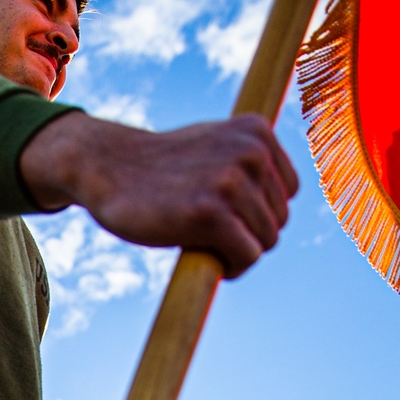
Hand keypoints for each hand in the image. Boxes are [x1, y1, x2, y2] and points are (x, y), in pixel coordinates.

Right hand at [19, 111, 298, 277]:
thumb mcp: (215, 145)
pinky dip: (234, 267)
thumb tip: (292, 184)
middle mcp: (250, 152)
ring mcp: (231, 181)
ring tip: (206, 244)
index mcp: (257, 132)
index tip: (225, 216)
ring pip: (266, 241)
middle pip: (278, 220)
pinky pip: (248, 256)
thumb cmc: (162, 167)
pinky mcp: (210, 214)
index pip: (287, 193)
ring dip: (239, 253)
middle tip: (210, 234)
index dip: (258, 213)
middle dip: (248, 235)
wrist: (107, 168)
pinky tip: (210, 259)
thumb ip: (250, 157)